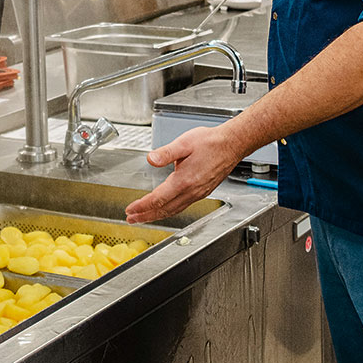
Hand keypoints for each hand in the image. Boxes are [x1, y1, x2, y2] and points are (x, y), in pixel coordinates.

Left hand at [125, 126, 240, 223]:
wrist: (232, 145)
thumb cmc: (210, 142)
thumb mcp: (184, 143)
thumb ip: (165, 152)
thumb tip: (151, 159)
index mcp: (184, 180)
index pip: (158, 199)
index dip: (142, 206)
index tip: (130, 210)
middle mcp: (191, 191)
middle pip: (164, 209)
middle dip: (146, 216)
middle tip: (131, 219)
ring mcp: (198, 193)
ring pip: (174, 210)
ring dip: (157, 215)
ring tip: (144, 217)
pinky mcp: (202, 192)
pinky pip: (182, 206)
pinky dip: (169, 211)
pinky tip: (165, 209)